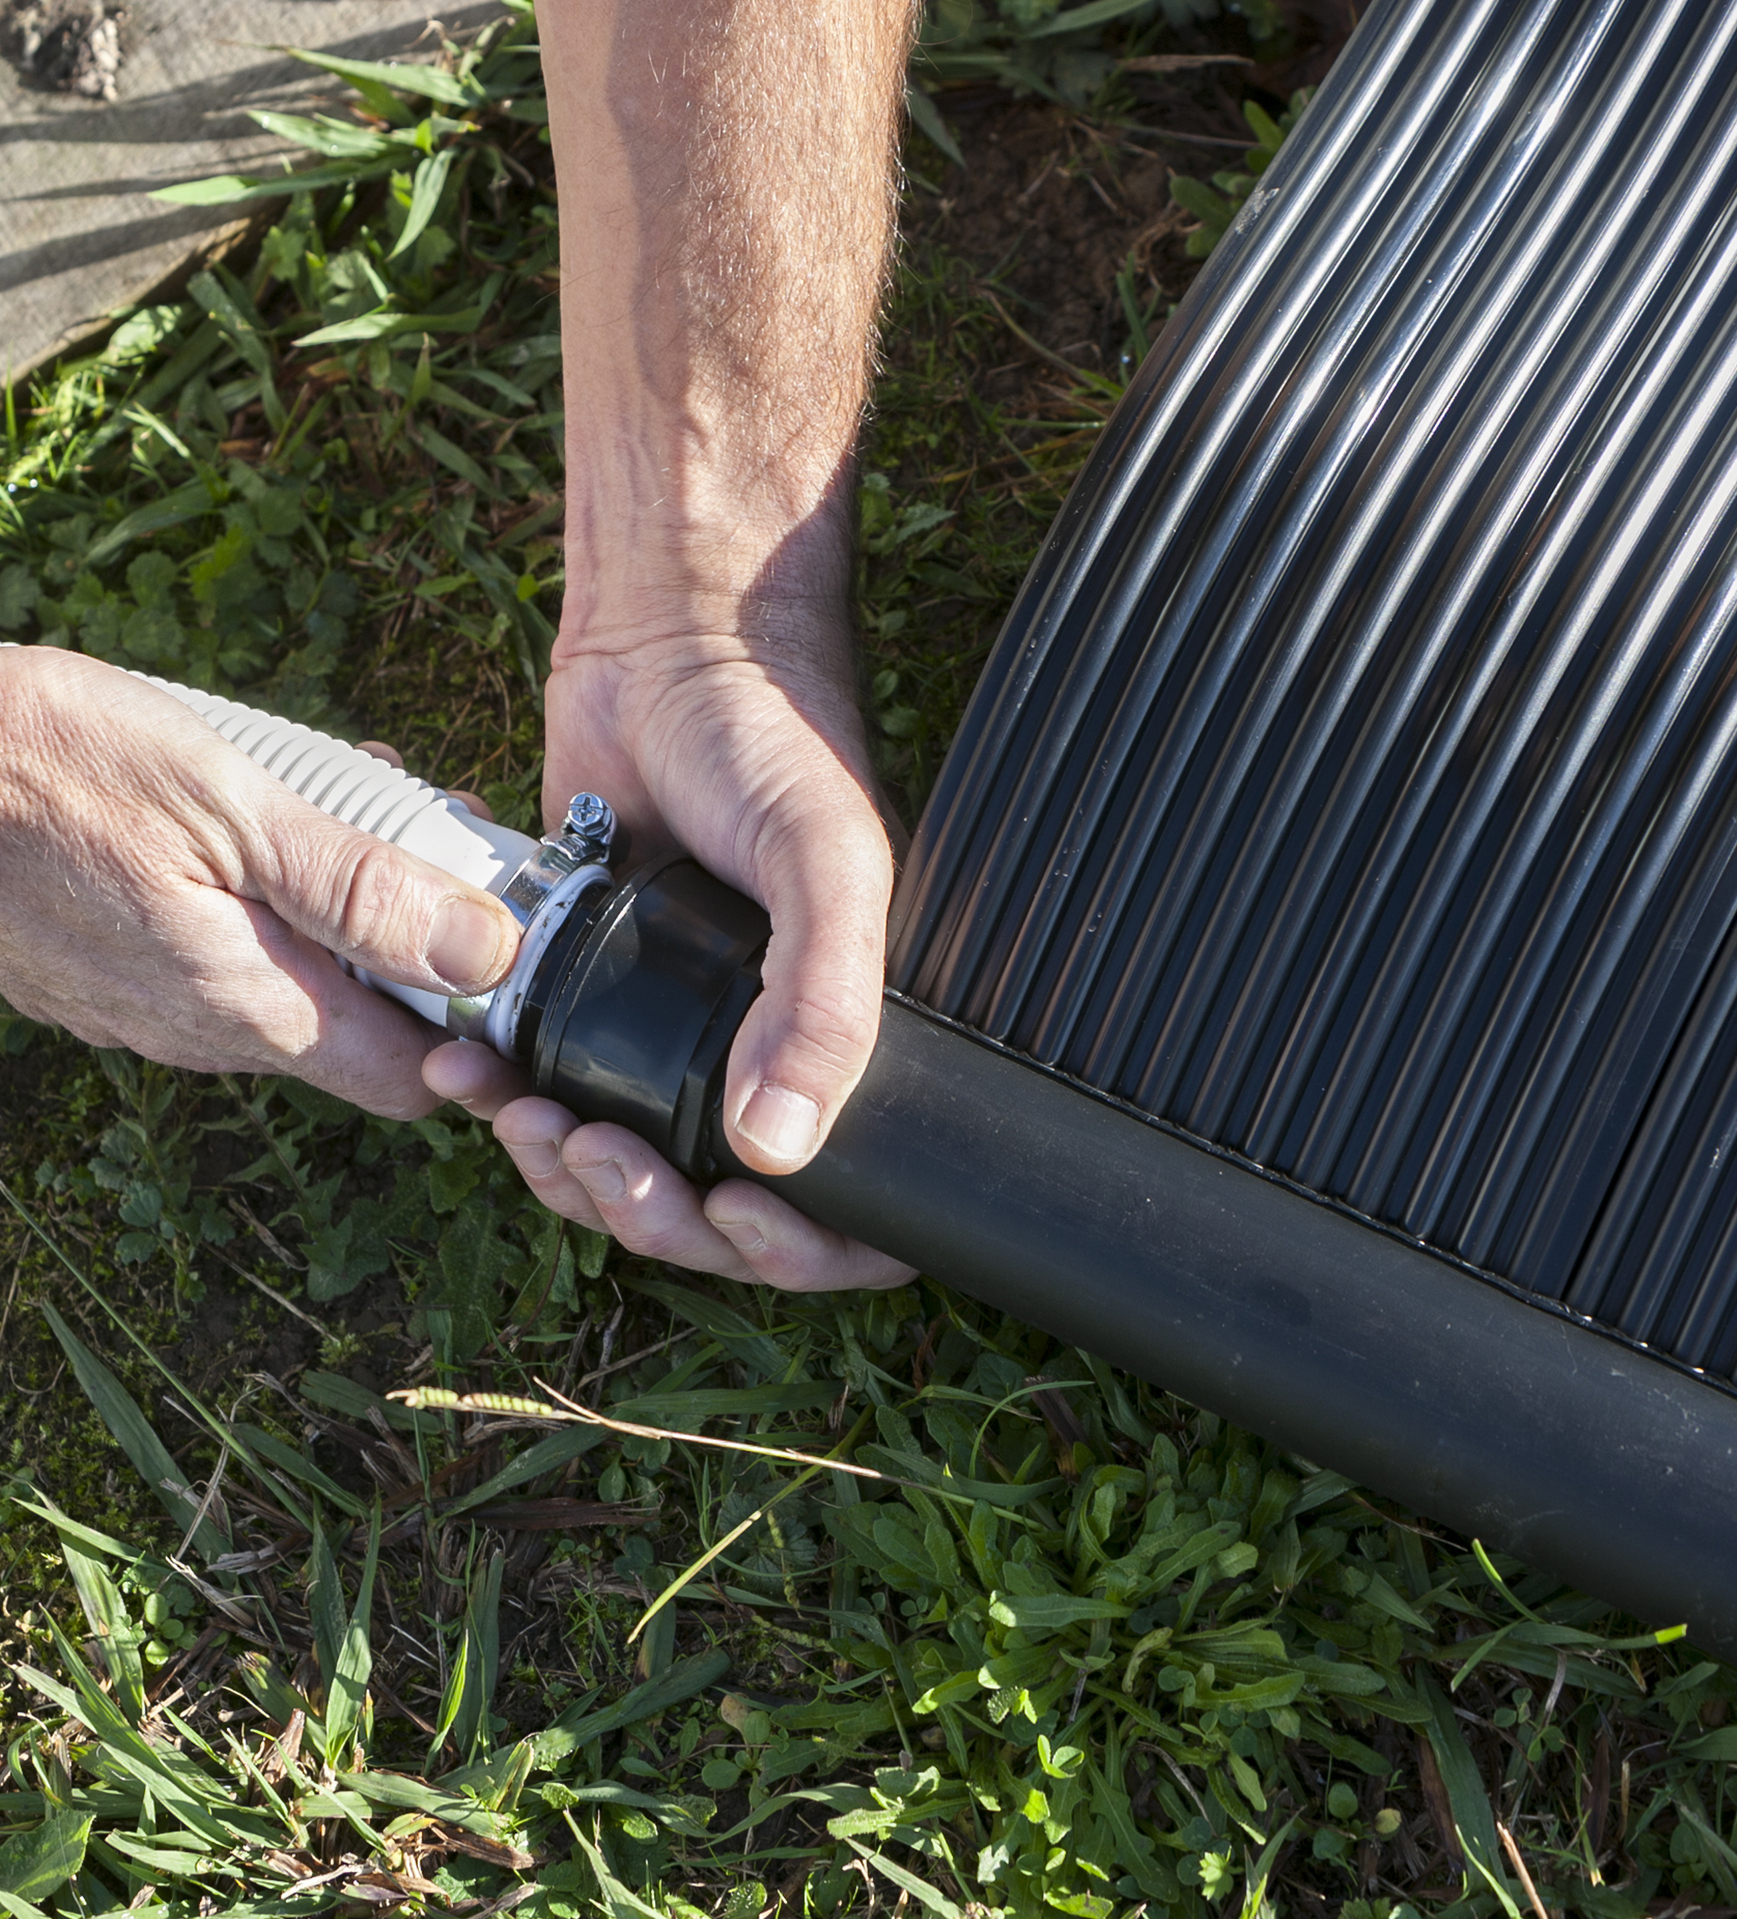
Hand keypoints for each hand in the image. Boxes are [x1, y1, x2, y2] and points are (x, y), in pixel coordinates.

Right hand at [0, 647, 518, 1116]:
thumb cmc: (44, 767)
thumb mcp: (232, 805)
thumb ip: (362, 890)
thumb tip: (487, 953)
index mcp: (250, 1004)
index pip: (409, 1081)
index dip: (475, 1037)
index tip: (504, 960)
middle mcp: (201, 1031)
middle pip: (359, 1028)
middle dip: (412, 945)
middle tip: (422, 838)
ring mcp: (144, 1008)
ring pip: (290, 984)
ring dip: (338, 911)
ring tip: (339, 804)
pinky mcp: (104, 974)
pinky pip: (221, 958)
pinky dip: (265, 903)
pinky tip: (256, 822)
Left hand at [430, 0, 920, 1291]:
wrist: (667, 636)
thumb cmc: (777, 736)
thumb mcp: (828, 862)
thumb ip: (825, 1002)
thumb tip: (783, 1149)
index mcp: (843, 1033)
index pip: (846, 1201)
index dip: (796, 1248)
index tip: (737, 1220)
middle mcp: (761, 1043)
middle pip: (719, 1208)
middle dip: (658, 1220)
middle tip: (606, 1172)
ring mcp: (671, 1024)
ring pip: (628, 1166)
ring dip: (572, 1179)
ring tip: (527, 1128)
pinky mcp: (586, 987)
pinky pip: (553, 1090)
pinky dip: (509, 1108)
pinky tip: (472, 1083)